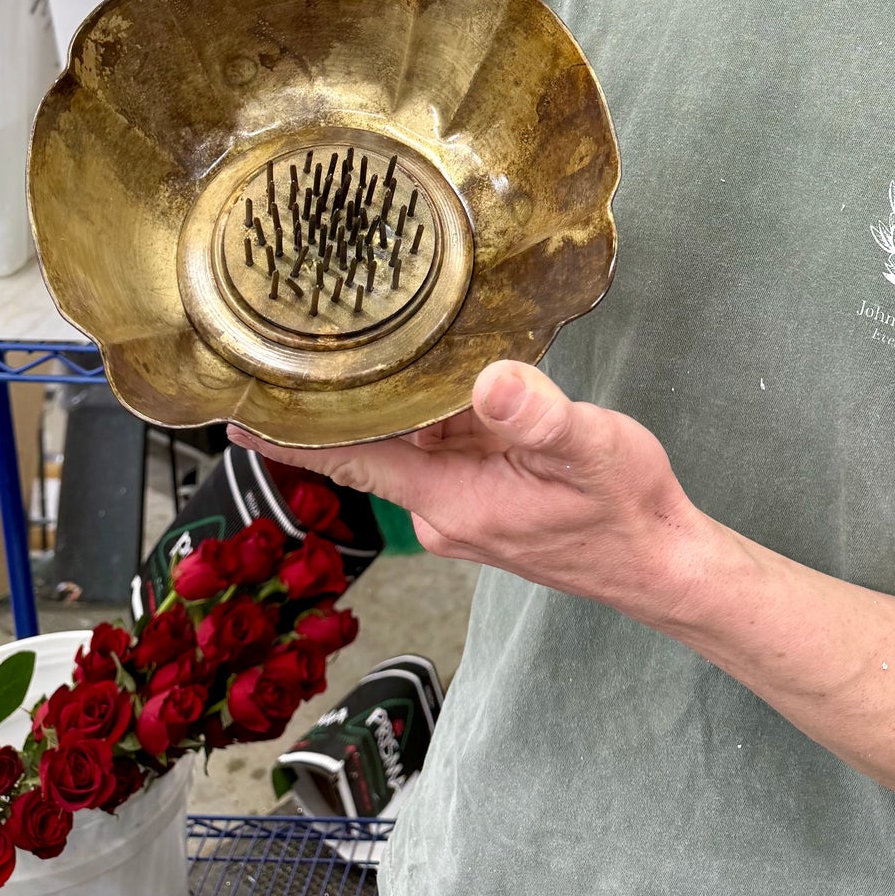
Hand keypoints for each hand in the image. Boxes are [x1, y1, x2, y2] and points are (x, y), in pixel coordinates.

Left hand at [229, 360, 704, 620]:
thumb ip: (537, 416)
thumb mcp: (589, 449)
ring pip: (415, 440)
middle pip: (377, 441)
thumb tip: (489, 379)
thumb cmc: (627, 510)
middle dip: (346, 394)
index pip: (351, 458)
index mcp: (450, 498)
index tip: (232, 415)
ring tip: (373, 338)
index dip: (290, 437)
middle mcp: (441, 510)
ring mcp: (461, 509)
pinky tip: (447, 380)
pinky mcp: (484, 503)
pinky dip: (436, 415)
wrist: (662, 563)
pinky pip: (444, 449)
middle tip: (306, 332)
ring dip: (400, 400)